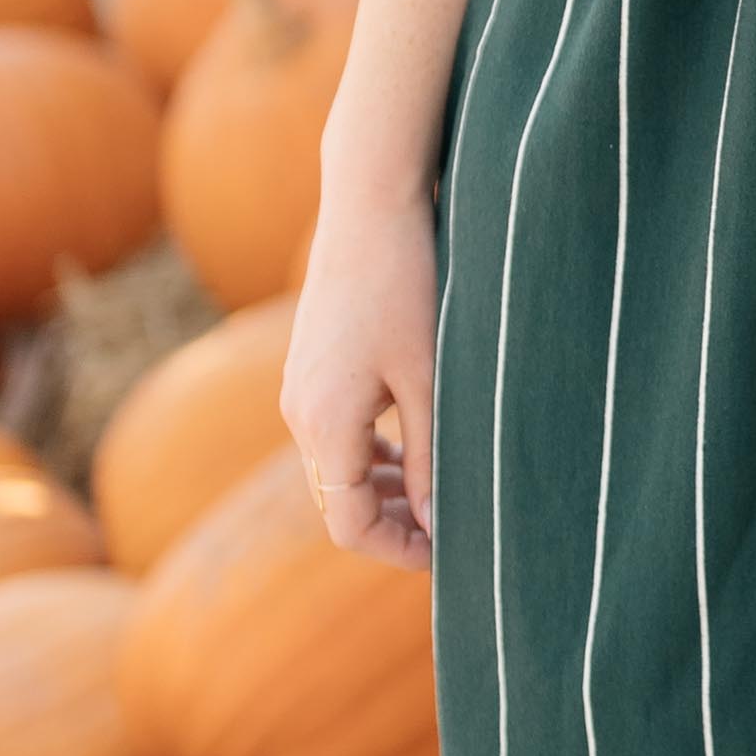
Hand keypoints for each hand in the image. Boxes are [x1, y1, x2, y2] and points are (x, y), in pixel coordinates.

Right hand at [282, 167, 438, 573]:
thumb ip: (433, 457)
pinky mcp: (310, 369)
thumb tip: (439, 525)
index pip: (350, 524)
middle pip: (339, 502)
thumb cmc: (408, 284)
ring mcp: (300, 390)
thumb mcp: (431, 379)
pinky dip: (373, 454)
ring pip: (338, 469)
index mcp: (325, 424)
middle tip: (455, 528)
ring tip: (442, 492)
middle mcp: (299, 414)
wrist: (369, 203)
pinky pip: (336, 434)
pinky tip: (417, 448)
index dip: (399, 550)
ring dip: (387, 489)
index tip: (448, 552)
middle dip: (396, 523)